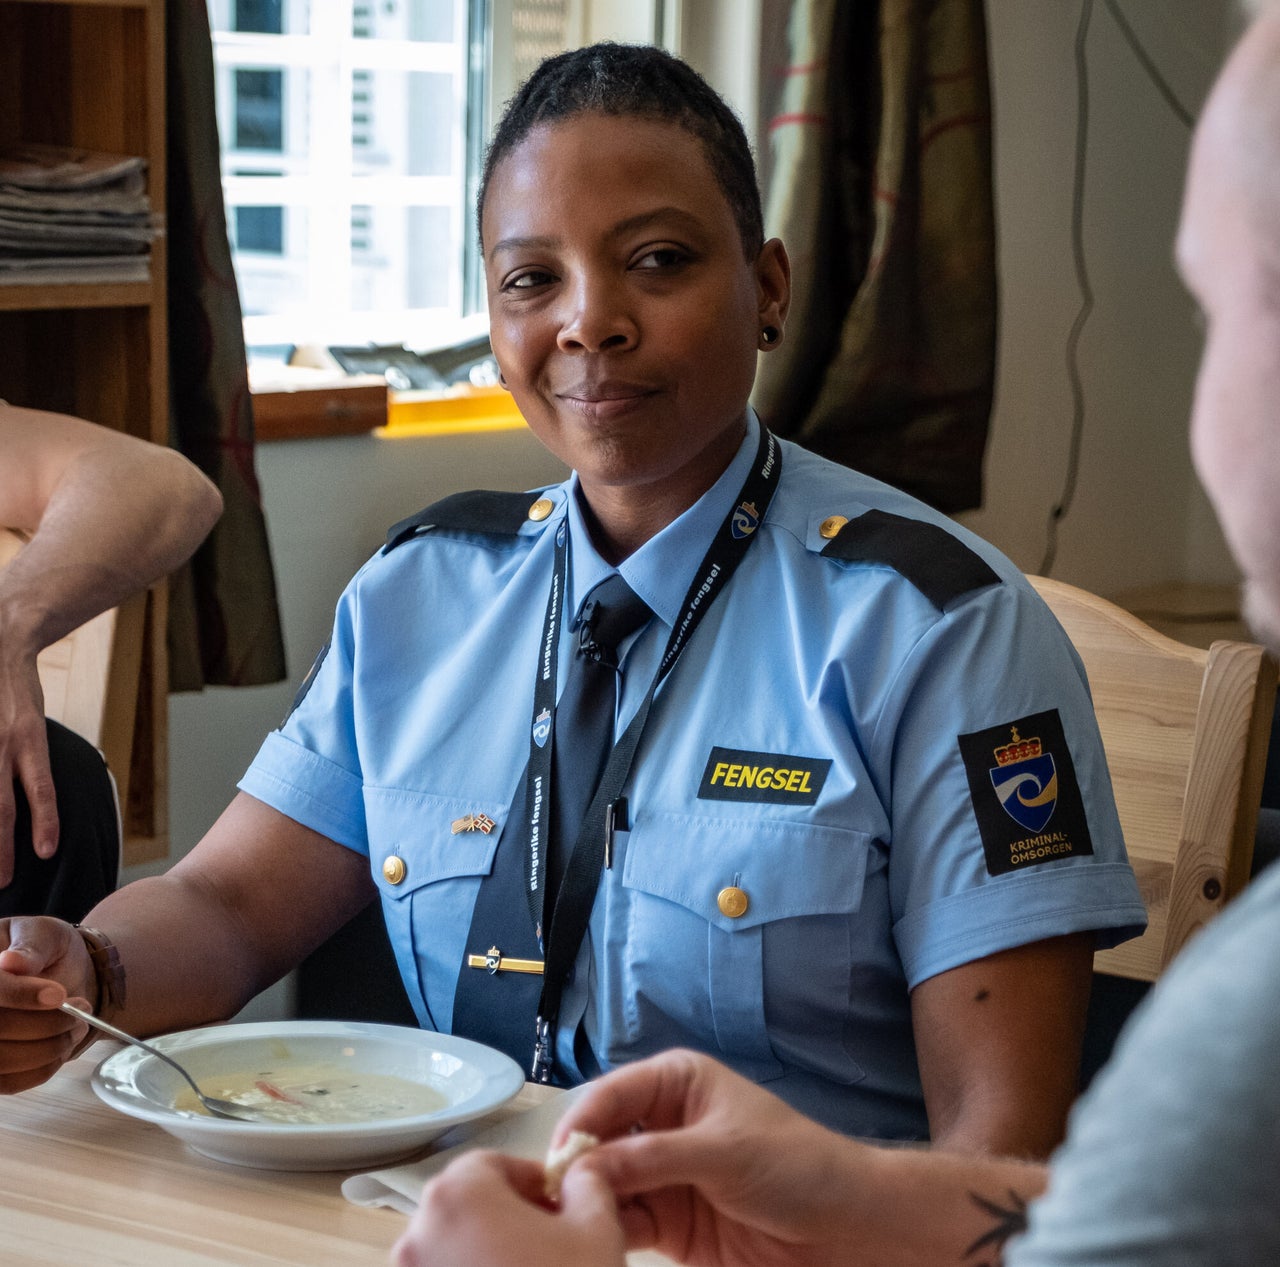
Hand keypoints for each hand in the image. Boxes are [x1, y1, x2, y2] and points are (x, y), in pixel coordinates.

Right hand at [0, 655, 57, 886]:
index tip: (46, 852)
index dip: (44, 820)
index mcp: (30, 737)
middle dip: (1, 847)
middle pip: (0, 805)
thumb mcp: (33, 723)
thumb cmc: (16, 693)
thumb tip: (35, 801)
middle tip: (4, 881)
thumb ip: (30, 762)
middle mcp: (3, 742)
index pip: (41, 787)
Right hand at [0, 916, 91, 1092]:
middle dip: (45, 1023)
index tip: (58, 995)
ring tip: (78, 1025)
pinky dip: (45, 1066)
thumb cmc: (47, 950)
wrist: (59, 975)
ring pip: (3, 1061)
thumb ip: (31, 946)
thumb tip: (11, 962)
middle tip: (81, 1008)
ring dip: (49, 1047)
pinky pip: (10, 1083)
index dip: (20, 995)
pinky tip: (63, 1044)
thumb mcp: (45, 933)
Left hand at [391, 1149, 625, 1266]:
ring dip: (488, 1259)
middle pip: (467, 1208)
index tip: (559, 1208)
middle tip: (550, 1248)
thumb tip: (579, 1175)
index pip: (492, 1165)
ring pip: (452, 1252)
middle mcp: (418, 1235)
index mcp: (458, 1195)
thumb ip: (588, 1183)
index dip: (531, 1183)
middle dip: (508, 1221)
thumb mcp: (597, 1230)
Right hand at [559, 1049, 865, 1266]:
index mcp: (676, 1082)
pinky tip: (598, 1240)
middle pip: (601, 1138)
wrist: (844, 1228)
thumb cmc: (794, 1165)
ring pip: (606, 1183)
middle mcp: (661, 1123)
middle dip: (578, 1164)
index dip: (582, 1122)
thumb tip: (584, 1166)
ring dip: (588, 1201)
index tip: (557, 1158)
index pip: (613, 1093)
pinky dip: (608, 1231)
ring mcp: (662, 1174)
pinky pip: (625, 1221)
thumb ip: (652, 1157)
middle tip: (556, 1196)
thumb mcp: (723, 1151)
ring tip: (574, 1222)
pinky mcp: (667, 1222)